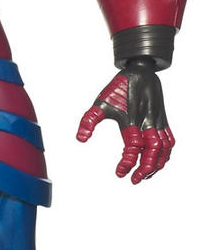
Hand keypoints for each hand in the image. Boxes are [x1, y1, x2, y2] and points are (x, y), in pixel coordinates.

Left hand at [76, 59, 173, 182]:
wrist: (140, 69)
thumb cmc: (118, 86)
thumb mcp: (100, 102)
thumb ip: (89, 120)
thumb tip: (80, 139)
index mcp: (131, 119)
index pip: (133, 147)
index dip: (127, 162)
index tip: (119, 173)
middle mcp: (147, 121)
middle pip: (152, 151)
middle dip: (145, 169)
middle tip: (135, 180)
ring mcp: (157, 121)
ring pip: (163, 148)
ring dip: (157, 164)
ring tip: (146, 175)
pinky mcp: (163, 119)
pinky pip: (169, 140)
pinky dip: (166, 154)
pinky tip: (158, 162)